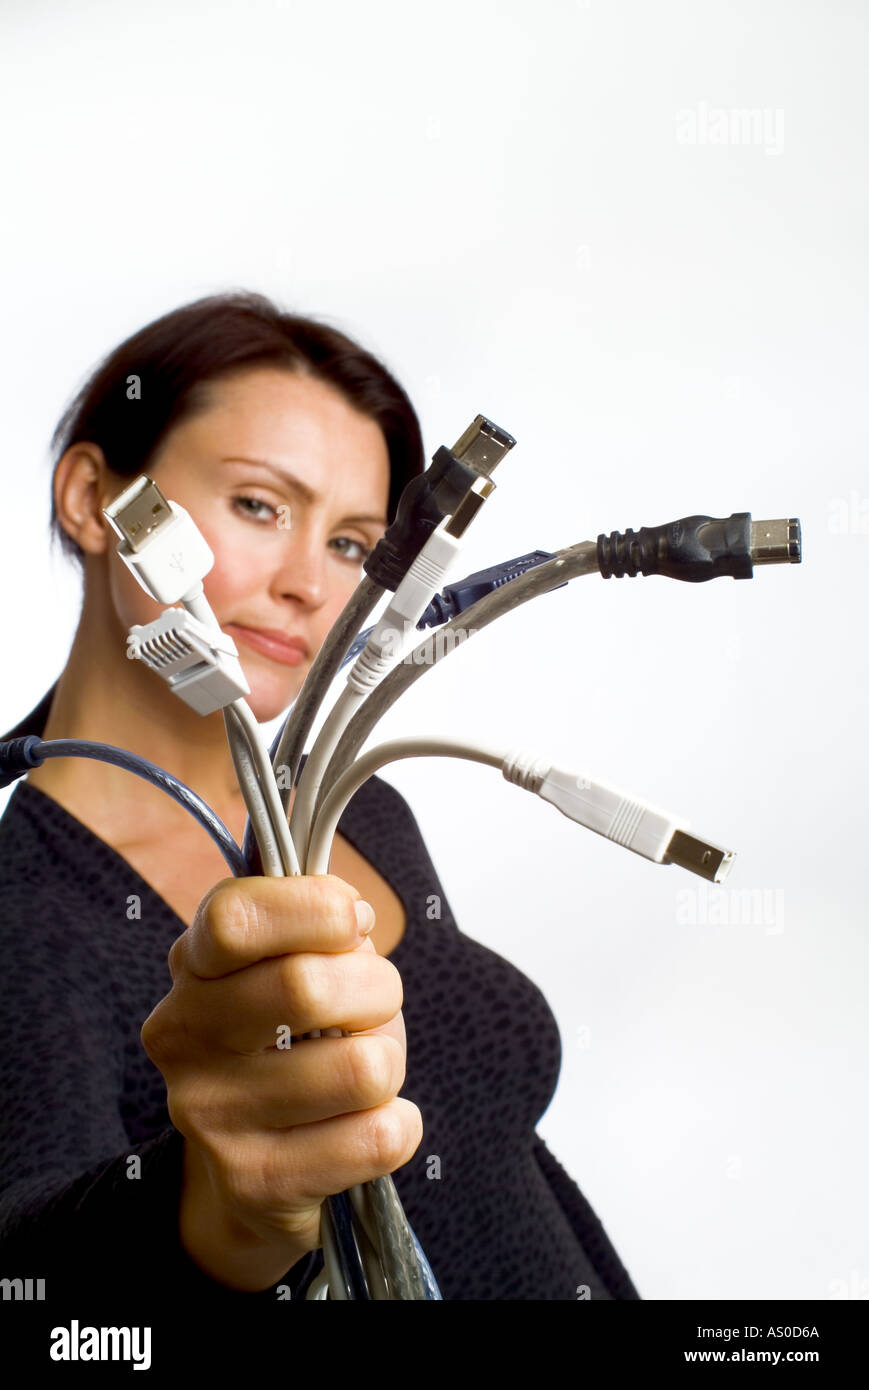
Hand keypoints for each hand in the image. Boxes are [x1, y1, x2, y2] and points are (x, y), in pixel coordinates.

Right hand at [140, 872, 421, 1289]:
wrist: (257, 1168)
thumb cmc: (299, 1041)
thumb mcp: (298, 964)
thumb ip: (319, 928)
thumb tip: (353, 918)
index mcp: (194, 966)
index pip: (234, 918)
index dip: (314, 908)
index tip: (355, 921)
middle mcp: (186, 1037)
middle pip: (304, 987)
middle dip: (377, 987)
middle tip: (377, 1002)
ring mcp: (212, 1115)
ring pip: (360, 1068)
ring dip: (389, 1062)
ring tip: (365, 1072)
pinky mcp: (255, 1183)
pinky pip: (378, 1138)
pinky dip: (399, 1124)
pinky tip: (367, 1124)